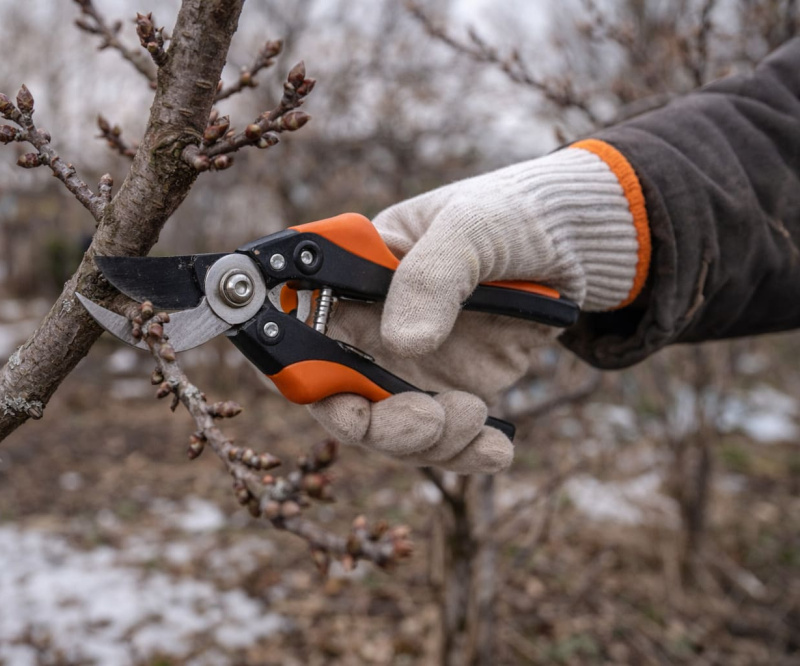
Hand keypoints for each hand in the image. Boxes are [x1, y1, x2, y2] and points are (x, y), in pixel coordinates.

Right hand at [309, 147, 642, 473]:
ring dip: (429, 441)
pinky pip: (443, 441)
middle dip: (377, 425)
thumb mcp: (472, 228)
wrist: (575, 245)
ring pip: (389, 431)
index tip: (341, 402)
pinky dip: (465, 454)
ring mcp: (409, 364)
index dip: (303, 372)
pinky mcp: (450, 391)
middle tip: (429, 419)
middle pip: (338, 397)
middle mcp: (369, 328)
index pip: (301, 330)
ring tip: (478, 413)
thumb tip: (401, 342)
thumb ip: (432, 277)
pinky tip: (497, 447)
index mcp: (351, 278)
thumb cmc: (510, 215)